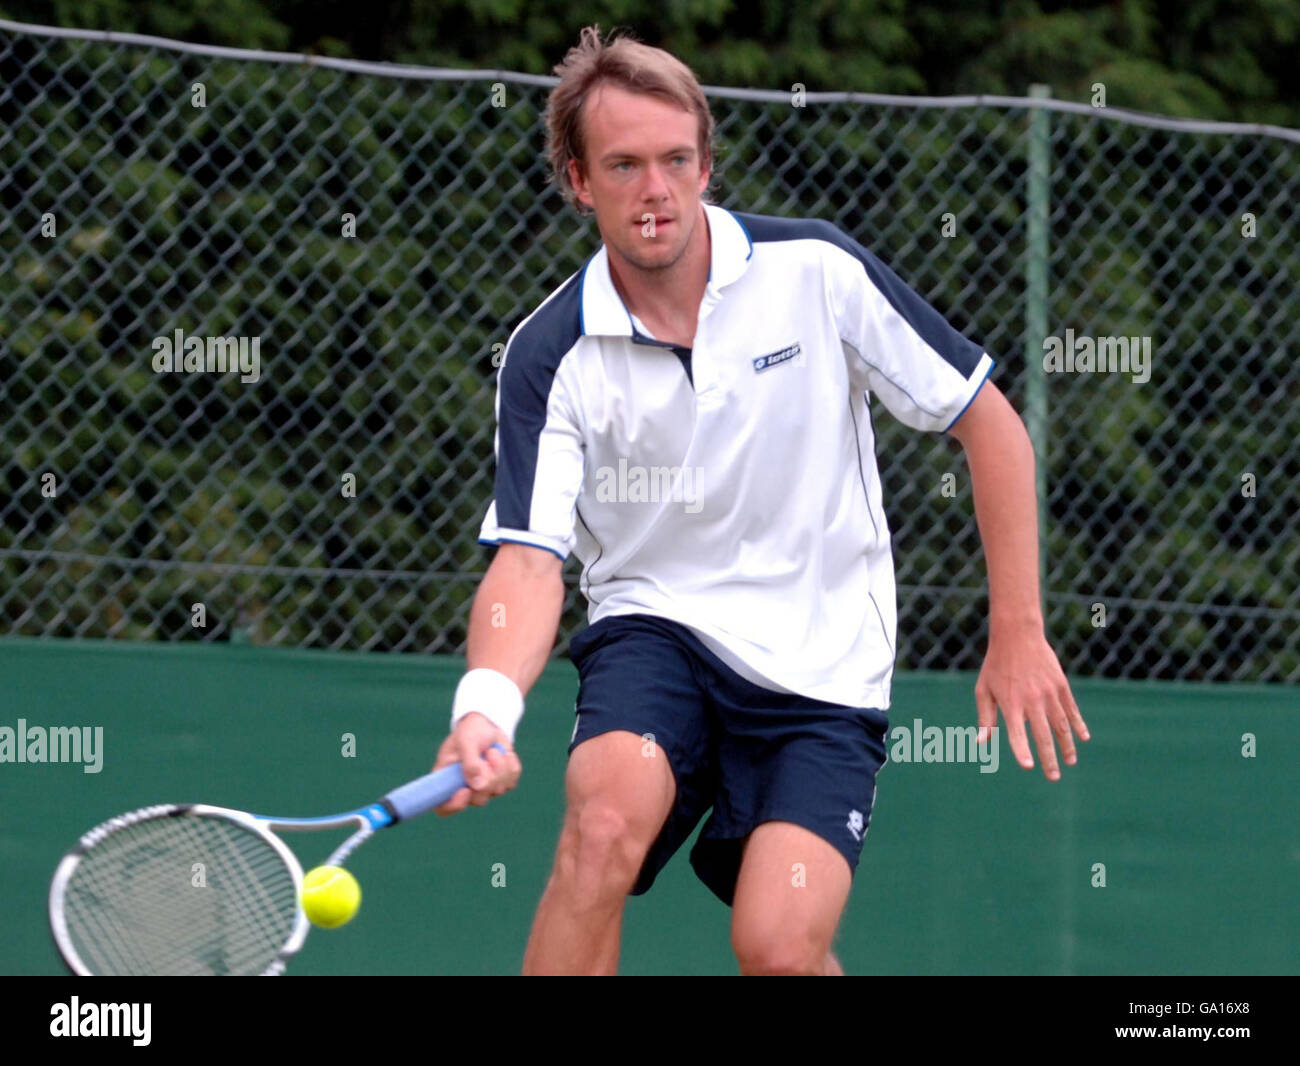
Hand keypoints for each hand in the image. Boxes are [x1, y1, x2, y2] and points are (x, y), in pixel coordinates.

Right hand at [431, 712, 521, 814]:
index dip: (454, 805)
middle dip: (488, 777)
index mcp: (446, 779)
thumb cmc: (471, 731)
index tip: (465, 790)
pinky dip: (510, 765)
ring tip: (493, 750)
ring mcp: (484, 788)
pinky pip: (511, 782)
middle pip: (478, 800)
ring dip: (500, 766)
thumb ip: (470, 762)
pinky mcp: (501, 783)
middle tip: (489, 754)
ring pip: (498, 790)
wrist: (488, 724)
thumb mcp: (467, 740)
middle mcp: (464, 788)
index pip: (443, 807)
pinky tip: (505, 754)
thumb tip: (479, 786)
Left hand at [975, 626, 1088, 780]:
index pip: (1015, 732)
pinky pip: (1072, 710)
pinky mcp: (1061, 686)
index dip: (1021, 750)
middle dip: (1049, 758)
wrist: (1017, 636)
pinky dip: (1078, 725)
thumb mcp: (983, 690)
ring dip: (1067, 746)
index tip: (1028, 766)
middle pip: (1043, 735)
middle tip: (1053, 778)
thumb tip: (981, 743)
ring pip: (1061, 725)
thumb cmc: (996, 666)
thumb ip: (985, 718)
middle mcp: (1031, 700)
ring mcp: (1049, 693)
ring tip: (1069, 763)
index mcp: (1010, 703)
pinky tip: (1083, 738)